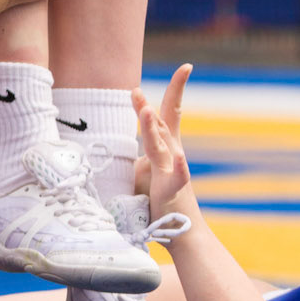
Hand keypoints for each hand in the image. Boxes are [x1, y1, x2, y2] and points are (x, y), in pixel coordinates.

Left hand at [133, 65, 197, 224]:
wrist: (183, 233)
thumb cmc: (161, 202)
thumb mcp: (143, 174)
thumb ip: (133, 158)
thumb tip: (112, 149)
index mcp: (164, 147)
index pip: (167, 113)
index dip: (175, 89)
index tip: (186, 67)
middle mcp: (171, 154)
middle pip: (162, 122)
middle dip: (150, 105)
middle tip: (135, 89)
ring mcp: (172, 171)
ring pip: (161, 145)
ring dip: (153, 127)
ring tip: (145, 110)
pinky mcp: (173, 190)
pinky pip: (177, 177)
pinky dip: (179, 168)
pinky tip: (180, 158)